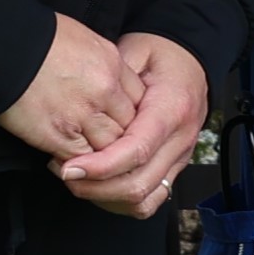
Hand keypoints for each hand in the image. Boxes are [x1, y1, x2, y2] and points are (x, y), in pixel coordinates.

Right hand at [2, 15, 138, 171]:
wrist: (0, 47)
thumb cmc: (36, 38)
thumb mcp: (82, 39)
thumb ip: (102, 64)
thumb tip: (109, 80)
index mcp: (112, 65)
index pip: (140, 100)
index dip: (132, 114)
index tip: (120, 120)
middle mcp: (104, 91)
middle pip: (131, 127)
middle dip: (122, 137)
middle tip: (111, 144)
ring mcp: (83, 115)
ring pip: (112, 148)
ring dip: (103, 154)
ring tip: (94, 157)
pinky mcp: (59, 136)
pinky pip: (85, 161)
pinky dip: (81, 165)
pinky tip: (73, 161)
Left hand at [52, 34, 211, 218]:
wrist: (189, 62)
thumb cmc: (160, 55)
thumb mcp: (134, 52)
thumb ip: (112, 80)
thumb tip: (81, 104)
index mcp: (172, 108)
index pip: (137, 150)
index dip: (100, 166)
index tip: (69, 168)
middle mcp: (180, 139)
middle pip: (139, 184)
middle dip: (95, 187)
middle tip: (64, 172)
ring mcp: (180, 158)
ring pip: (144, 199)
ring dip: (106, 197)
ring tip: (78, 180)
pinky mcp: (174, 168)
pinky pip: (150, 200)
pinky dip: (121, 202)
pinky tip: (99, 187)